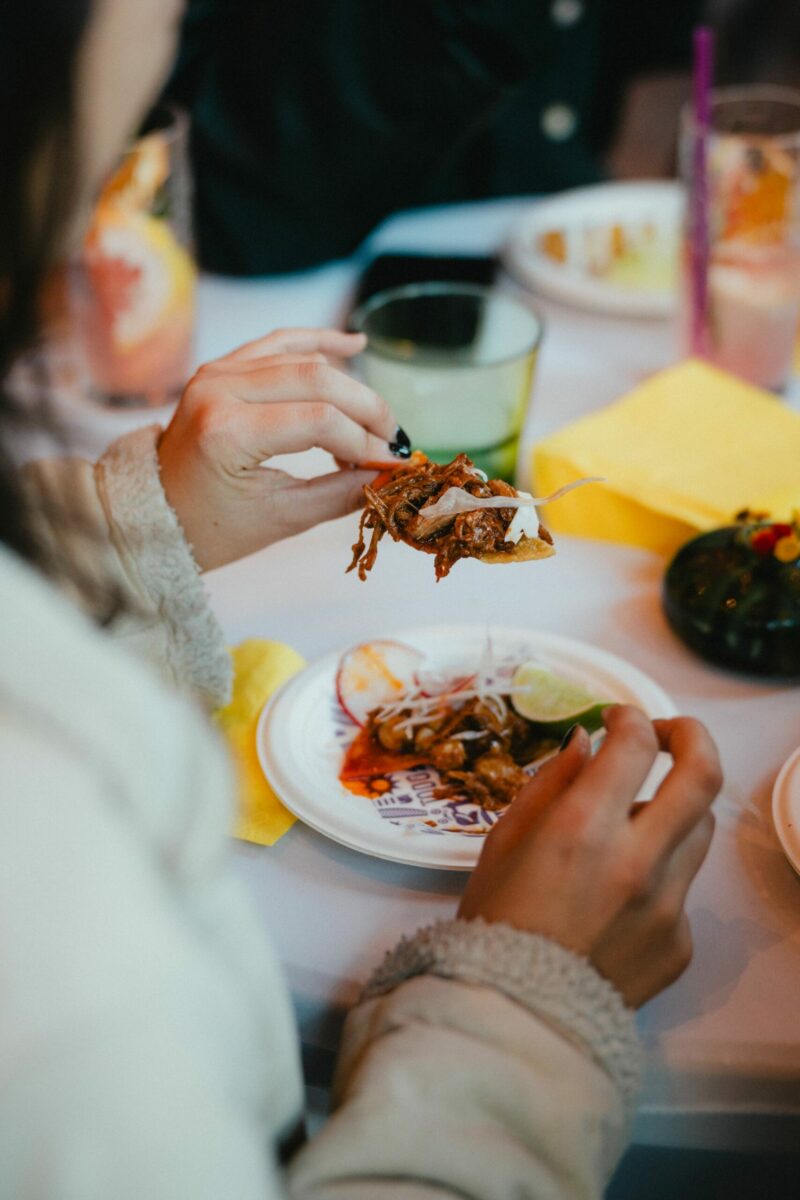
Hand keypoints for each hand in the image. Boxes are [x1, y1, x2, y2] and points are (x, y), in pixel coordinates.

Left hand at [157, 328, 405, 570]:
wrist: (152, 515)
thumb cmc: (208, 526)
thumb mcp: (279, 519)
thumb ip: (339, 494)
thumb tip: (390, 476)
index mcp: (227, 433)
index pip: (319, 422)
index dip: (365, 441)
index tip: (394, 464)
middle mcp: (219, 390)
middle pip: (318, 381)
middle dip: (366, 411)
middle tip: (393, 443)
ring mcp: (218, 372)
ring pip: (305, 360)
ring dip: (349, 389)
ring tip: (373, 426)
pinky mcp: (222, 367)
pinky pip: (279, 343)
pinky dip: (319, 342)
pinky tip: (354, 346)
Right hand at [458, 706, 721, 1007]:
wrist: (512, 1015)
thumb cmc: (495, 920)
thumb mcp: (505, 839)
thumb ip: (552, 782)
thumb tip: (585, 742)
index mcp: (583, 828)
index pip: (635, 743)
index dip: (628, 717)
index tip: (615, 719)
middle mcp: (636, 861)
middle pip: (703, 774)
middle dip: (691, 736)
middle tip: (668, 734)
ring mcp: (667, 906)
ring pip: (700, 829)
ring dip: (674, 808)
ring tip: (634, 820)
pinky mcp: (680, 942)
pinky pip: (682, 888)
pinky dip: (657, 875)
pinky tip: (616, 898)